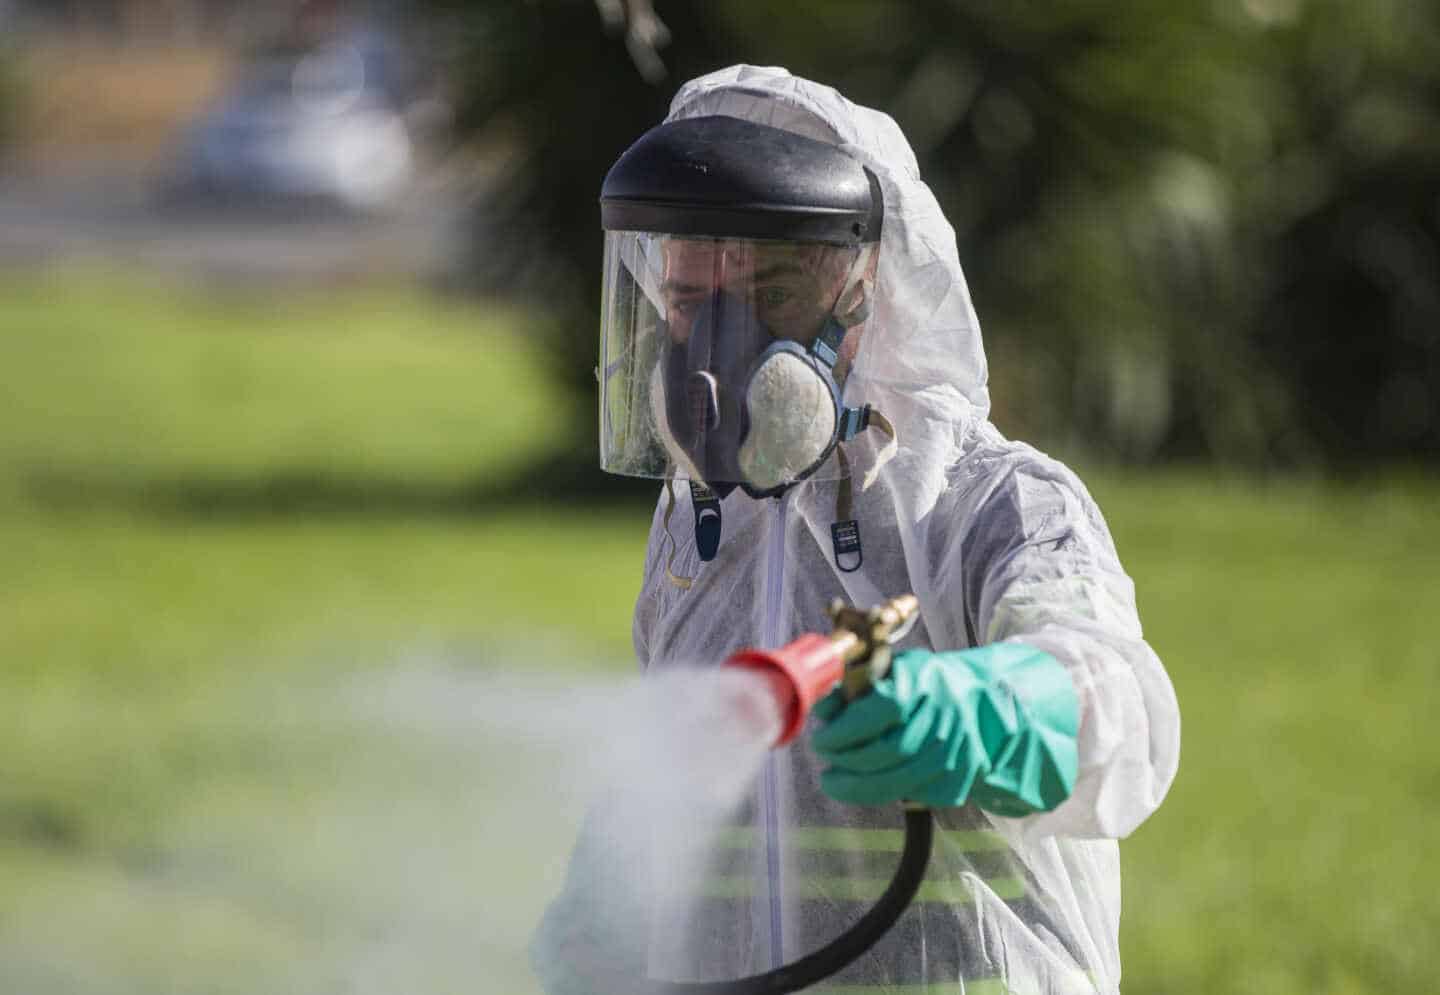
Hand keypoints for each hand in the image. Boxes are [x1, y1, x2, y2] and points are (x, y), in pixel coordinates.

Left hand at [810, 644, 1078, 813]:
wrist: (986, 702)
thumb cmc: (927, 684)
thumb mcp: (893, 670)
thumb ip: (855, 687)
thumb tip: (820, 708)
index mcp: (922, 685)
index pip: (875, 713)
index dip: (842, 732)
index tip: (821, 739)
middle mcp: (940, 722)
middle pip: (883, 754)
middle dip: (845, 762)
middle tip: (826, 762)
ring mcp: (953, 755)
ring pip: (896, 783)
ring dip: (856, 786)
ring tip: (834, 780)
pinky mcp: (958, 782)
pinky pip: (914, 796)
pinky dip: (885, 793)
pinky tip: (868, 784)